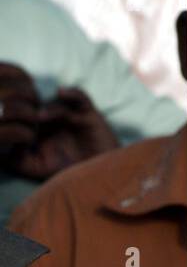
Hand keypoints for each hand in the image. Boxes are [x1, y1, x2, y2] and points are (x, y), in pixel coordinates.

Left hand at [0, 78, 117, 181]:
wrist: (98, 174)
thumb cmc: (67, 171)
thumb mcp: (37, 168)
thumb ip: (18, 159)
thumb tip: (3, 147)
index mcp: (40, 129)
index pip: (25, 114)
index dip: (17, 115)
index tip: (8, 121)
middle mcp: (54, 119)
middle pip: (39, 104)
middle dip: (30, 108)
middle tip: (21, 116)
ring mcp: (71, 114)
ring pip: (56, 102)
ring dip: (48, 107)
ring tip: (40, 117)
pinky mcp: (88, 111)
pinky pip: (79, 96)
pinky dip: (71, 92)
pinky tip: (61, 92)